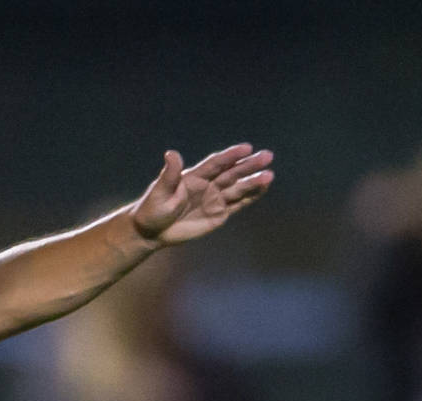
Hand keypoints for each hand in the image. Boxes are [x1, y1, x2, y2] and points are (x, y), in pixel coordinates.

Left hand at [130, 144, 274, 245]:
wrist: (152, 232)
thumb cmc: (152, 209)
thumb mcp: (160, 191)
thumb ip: (170, 174)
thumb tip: (171, 153)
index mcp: (194, 176)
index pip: (216, 163)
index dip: (230, 155)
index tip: (246, 148)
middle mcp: (208, 184)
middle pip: (232, 173)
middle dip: (249, 165)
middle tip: (267, 156)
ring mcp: (215, 199)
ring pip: (238, 188)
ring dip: (253, 182)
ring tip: (269, 175)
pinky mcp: (219, 213)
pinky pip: (238, 204)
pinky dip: (251, 197)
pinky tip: (264, 188)